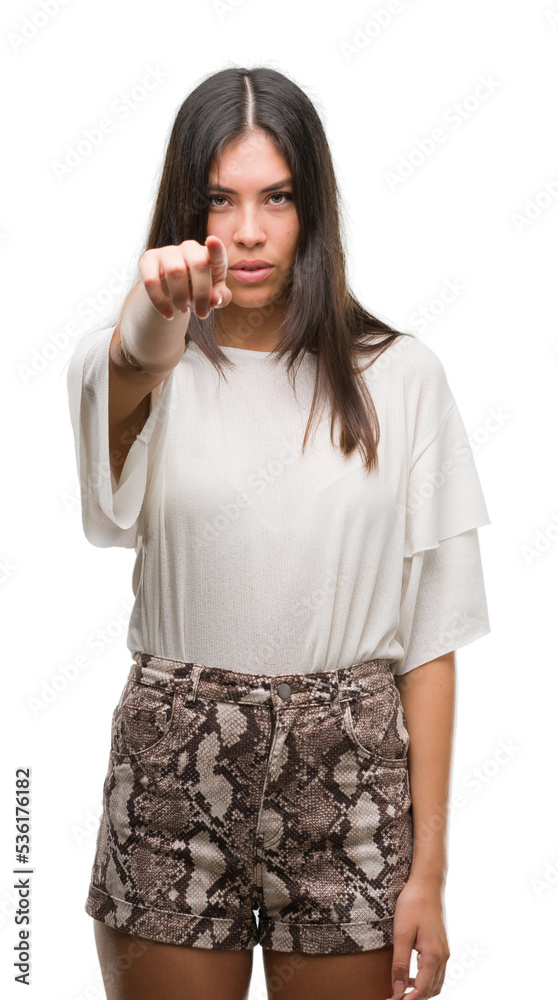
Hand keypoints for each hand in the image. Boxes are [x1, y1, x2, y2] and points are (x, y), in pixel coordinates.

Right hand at [138, 235, 232, 320]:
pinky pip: (151, 281)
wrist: (170, 291)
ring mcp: (168, 252)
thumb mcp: (213, 295)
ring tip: (184, 310)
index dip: (215, 247)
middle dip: (202, 293)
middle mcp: (190, 248)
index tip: (212, 242)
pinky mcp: (148, 260)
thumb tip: (217, 299)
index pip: (216, 251)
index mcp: (209, 255)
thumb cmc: (197, 289)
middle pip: (199, 264)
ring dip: (181, 297)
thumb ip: (221, 297)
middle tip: (202, 313)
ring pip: (175, 271)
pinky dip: (160, 302)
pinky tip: (168, 314)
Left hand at [385, 876, 449, 998]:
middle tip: (393, 998)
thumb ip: (400, 963)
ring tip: (400, 990)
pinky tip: (410, 976)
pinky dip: (424, 980)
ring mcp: (444, 951)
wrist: (427, 883)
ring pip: (435, 982)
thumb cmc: (413, 904)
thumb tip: (397, 989)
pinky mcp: (441, 945)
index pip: (422, 990)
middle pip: (431, 990)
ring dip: (420, 991)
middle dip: (414, 998)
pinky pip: (436, 971)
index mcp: (433, 956)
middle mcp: (443, 956)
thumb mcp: (402, 933)